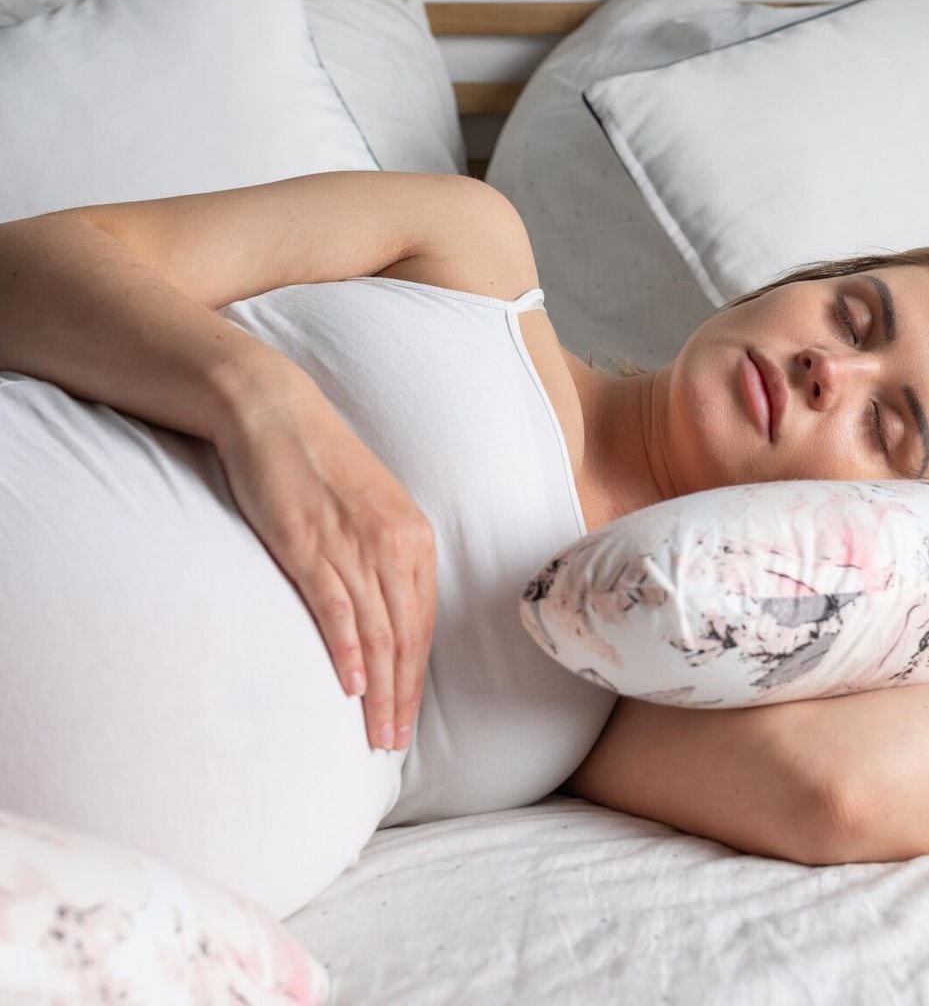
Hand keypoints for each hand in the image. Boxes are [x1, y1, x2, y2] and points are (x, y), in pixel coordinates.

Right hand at [213, 382, 436, 751]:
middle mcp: (394, 544)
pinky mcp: (310, 545)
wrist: (276, 413)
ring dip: (380, 690)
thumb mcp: (371, 509)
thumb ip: (386, 556)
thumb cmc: (322, 464)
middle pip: (406, 636)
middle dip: (404, 696)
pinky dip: (346, 652)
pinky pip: (337, 609)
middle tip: (394, 743)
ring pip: (377, 633)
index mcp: (414, 537)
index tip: (409, 715)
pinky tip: (350, 687)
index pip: (423, 621)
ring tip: (376, 734)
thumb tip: (388, 609)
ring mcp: (353, 545)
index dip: (417, 674)